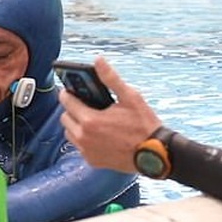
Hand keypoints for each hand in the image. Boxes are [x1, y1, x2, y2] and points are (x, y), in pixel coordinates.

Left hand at [59, 56, 160, 172]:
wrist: (155, 154)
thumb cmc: (144, 125)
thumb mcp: (130, 97)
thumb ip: (111, 78)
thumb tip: (98, 60)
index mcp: (90, 120)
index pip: (66, 101)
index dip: (68, 93)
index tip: (71, 89)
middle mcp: (84, 137)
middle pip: (65, 117)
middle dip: (72, 109)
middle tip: (86, 104)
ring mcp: (86, 151)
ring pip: (70, 133)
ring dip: (76, 124)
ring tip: (92, 119)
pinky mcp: (91, 160)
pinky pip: (79, 146)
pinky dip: (84, 139)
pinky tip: (99, 133)